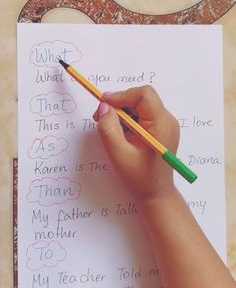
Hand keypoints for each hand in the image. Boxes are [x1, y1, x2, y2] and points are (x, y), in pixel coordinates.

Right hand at [93, 86, 179, 200]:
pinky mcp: (159, 128)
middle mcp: (166, 120)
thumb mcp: (119, 154)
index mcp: (162, 124)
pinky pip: (142, 114)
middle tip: (100, 117)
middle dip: (119, 104)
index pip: (144, 95)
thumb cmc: (139, 177)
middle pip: (141, 98)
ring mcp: (164, 123)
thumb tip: (104, 106)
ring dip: (122, 112)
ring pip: (139, 105)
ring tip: (110, 128)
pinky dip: (128, 119)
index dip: (121, 95)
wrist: (155, 193)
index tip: (103, 104)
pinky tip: (120, 133)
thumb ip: (109, 128)